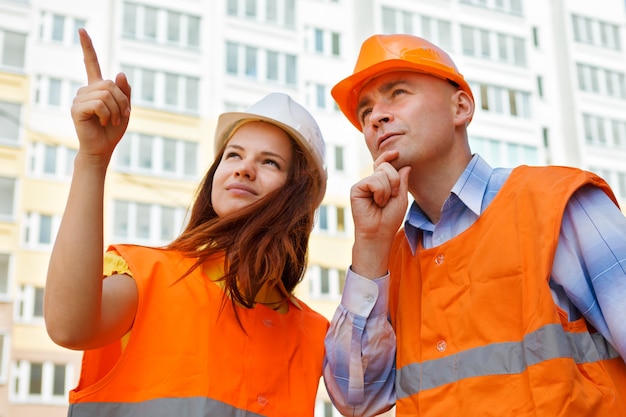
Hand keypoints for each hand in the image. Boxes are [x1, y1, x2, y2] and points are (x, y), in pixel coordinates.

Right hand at [71, 28, 130, 162]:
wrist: (103, 148)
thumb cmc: (113, 130)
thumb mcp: (125, 109)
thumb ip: (124, 92)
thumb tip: (119, 73)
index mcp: (96, 88)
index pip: (91, 64)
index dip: (87, 47)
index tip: (82, 31)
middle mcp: (85, 90)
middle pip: (110, 84)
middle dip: (122, 101)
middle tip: (122, 116)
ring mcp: (79, 99)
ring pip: (106, 94)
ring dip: (116, 110)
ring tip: (112, 121)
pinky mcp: (76, 109)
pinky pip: (99, 104)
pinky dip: (108, 114)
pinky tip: (104, 122)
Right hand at [350, 150, 409, 276]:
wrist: (378, 233)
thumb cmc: (389, 218)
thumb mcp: (401, 198)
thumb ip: (402, 181)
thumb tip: (406, 165)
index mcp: (381, 183)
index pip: (384, 164)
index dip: (388, 157)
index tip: (396, 153)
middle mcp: (371, 181)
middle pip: (387, 167)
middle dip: (394, 182)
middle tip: (390, 197)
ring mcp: (363, 184)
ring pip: (382, 173)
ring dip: (387, 190)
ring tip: (381, 203)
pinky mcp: (356, 188)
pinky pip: (373, 181)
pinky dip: (380, 192)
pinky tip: (375, 202)